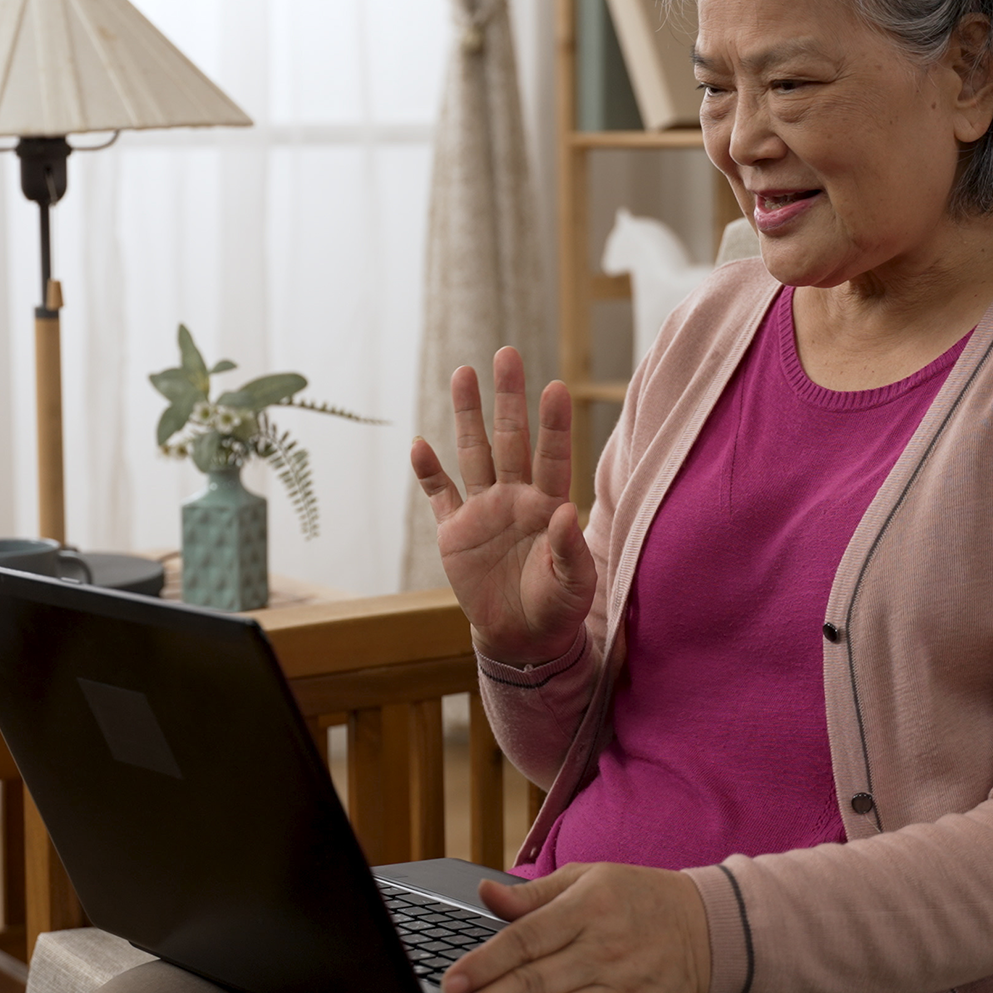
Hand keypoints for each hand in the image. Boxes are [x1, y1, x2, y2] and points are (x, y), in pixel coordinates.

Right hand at [409, 347, 596, 667]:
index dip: (553, 423)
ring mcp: (483, 509)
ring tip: (463, 372)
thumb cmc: (557, 607)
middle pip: (510, 438)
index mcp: (549, 504)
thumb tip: (564, 511)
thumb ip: (570, 549)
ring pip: (474, 452)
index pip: (553, 455)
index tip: (555, 387)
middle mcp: (515, 496)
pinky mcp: (454, 531)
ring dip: (467, 416)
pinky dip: (428, 472)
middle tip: (506, 354)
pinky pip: (439, 495)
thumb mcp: (574, 584)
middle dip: (508, 398)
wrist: (522, 638)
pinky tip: (419, 444)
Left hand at [436, 864, 711, 992]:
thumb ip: (533, 894)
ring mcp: (624, 988)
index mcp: (588, 907)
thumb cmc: (637, 898)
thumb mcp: (587, 878)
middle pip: (536, 984)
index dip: (486, 962)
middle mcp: (604, 949)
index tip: (453, 982)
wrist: (706, 927)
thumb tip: (485, 893)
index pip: (526, 939)